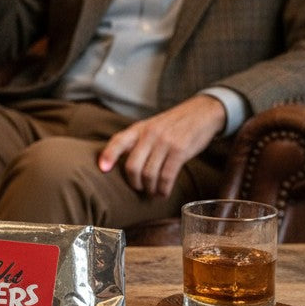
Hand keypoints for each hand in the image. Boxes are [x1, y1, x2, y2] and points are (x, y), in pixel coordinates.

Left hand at [97, 94, 226, 196]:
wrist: (202, 112)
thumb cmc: (173, 124)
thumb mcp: (150, 126)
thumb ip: (136, 141)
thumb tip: (119, 163)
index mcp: (139, 128)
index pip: (118, 141)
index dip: (108, 155)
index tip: (102, 169)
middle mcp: (149, 134)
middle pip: (132, 165)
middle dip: (134, 183)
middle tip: (138, 189)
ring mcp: (165, 142)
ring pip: (149, 174)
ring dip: (150, 188)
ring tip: (153, 192)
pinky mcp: (180, 150)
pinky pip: (167, 176)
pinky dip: (163, 189)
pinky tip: (163, 192)